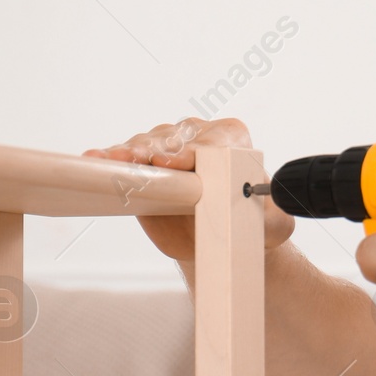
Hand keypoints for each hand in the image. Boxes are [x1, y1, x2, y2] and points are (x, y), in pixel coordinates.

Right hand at [81, 117, 293, 260]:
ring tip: (118, 161)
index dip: (196, 150)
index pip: (212, 140)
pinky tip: (97, 160)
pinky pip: (122, 157)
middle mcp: (195, 136)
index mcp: (231, 139)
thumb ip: (278, 215)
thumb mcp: (274, 225)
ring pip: (144, 144)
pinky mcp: (139, 166)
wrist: (219, 239)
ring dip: (130, 152)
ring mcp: (163, 148)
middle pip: (173, 138)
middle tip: (147, 161)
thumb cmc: (250, 224)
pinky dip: (108, 158)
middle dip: (159, 149)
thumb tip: (271, 203)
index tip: (181, 161)